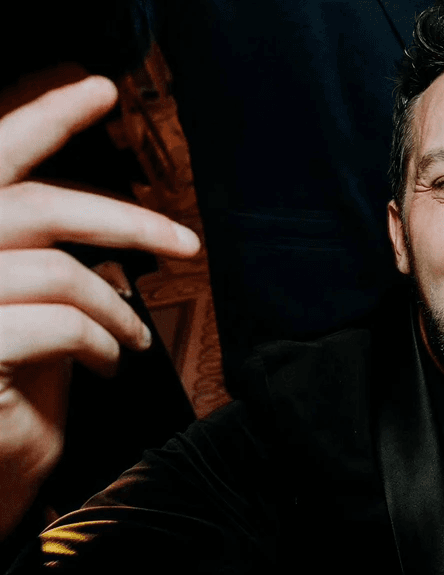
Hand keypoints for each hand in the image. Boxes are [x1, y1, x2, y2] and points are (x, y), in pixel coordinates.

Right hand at [0, 76, 200, 538]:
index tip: (99, 87)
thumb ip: (44, 258)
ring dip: (114, 305)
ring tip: (134, 337)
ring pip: (57, 270)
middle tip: (187, 243)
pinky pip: (56, 323)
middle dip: (123, 219)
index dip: (43, 116)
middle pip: (34, 206)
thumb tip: (108, 223)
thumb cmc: (3, 390)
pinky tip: (107, 360)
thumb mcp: (26, 310)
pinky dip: (97, 339)